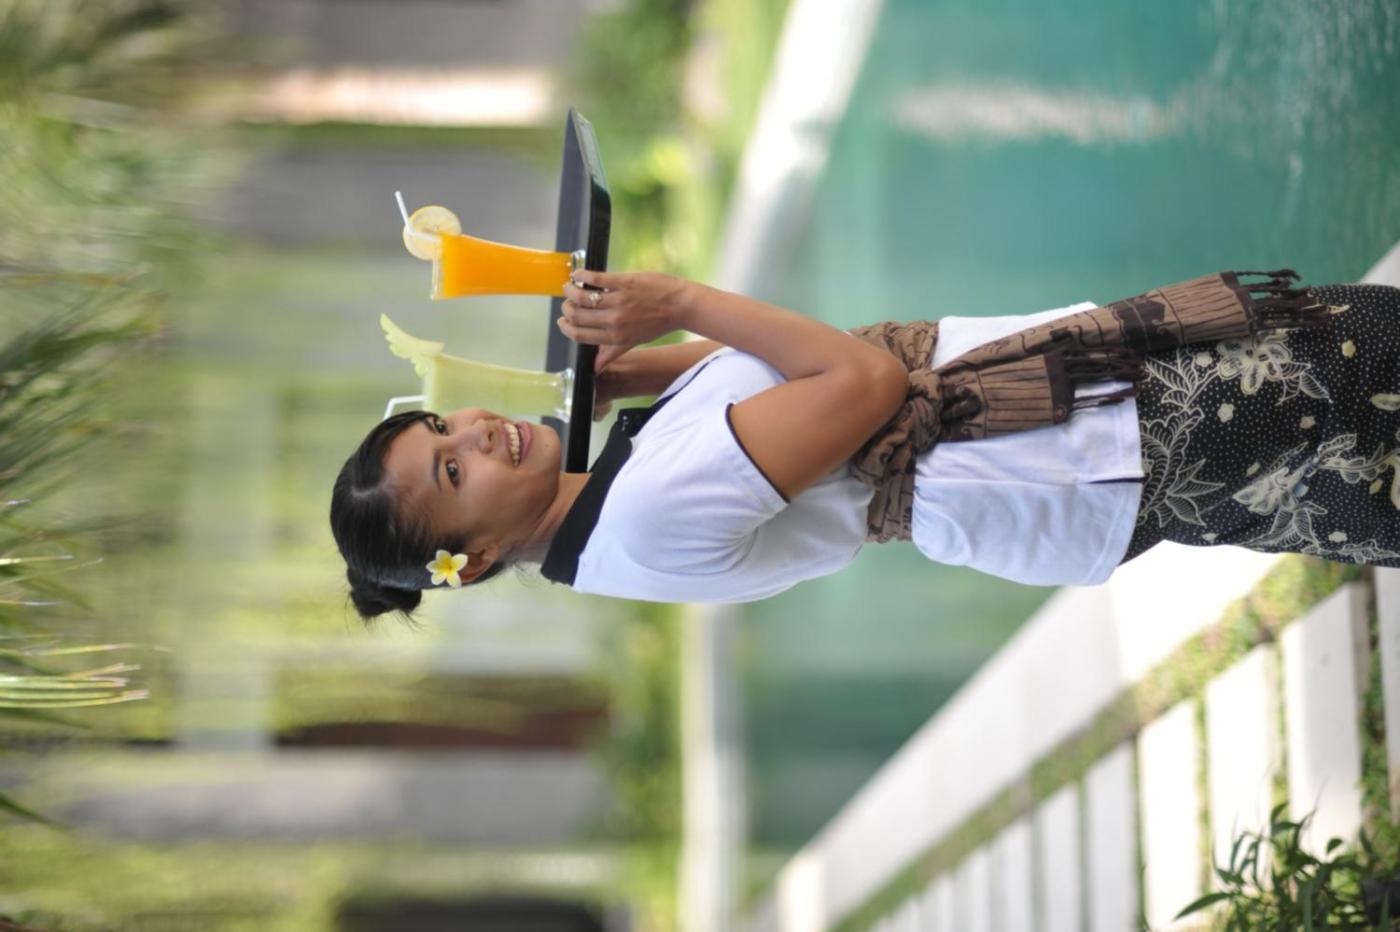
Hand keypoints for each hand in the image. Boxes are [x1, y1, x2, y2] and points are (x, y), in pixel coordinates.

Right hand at [559, 270, 689, 369]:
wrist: (681, 305)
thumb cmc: (658, 323)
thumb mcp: (634, 342)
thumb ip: (612, 353)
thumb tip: (595, 368)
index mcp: (614, 337)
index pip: (579, 334)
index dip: (566, 327)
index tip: (562, 320)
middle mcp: (614, 321)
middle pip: (577, 315)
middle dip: (566, 308)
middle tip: (568, 301)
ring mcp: (619, 301)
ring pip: (582, 296)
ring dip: (570, 290)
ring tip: (570, 286)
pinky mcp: (624, 282)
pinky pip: (595, 279)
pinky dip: (582, 276)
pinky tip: (578, 274)